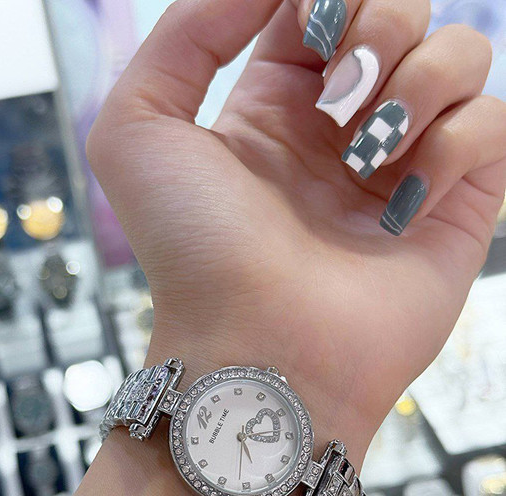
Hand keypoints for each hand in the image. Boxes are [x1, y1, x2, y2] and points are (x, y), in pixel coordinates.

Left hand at [87, 0, 505, 464]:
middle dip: (382, 22)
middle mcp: (344, 128)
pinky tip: (401, 198)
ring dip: (421, 79)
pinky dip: (453, 145)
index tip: (310, 32)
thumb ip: (186, 33)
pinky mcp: (455, 206)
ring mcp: (402, 166)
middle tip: (342, 93)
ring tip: (370, 151)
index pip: (323, 3)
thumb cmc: (194, 251)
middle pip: (403, 13)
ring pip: (461, 54)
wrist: (256, 348)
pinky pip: (493, 124)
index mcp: (277, 104)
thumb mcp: (138, 128)